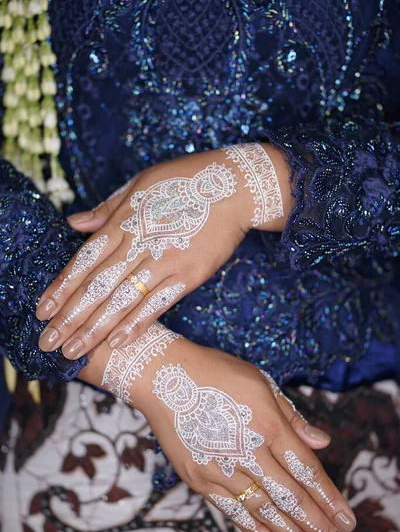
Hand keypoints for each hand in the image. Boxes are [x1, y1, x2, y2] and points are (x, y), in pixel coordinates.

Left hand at [35, 144, 290, 358]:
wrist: (234, 186)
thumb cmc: (184, 181)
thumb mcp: (139, 184)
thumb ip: (106, 208)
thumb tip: (73, 223)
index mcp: (124, 220)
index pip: (84, 260)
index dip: (61, 286)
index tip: (42, 309)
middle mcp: (139, 243)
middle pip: (97, 285)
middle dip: (70, 316)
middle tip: (47, 341)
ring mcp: (164, 260)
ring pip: (122, 299)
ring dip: (95, 327)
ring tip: (73, 351)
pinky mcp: (189, 274)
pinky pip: (158, 303)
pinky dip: (137, 323)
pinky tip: (117, 342)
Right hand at [136, 342, 355, 531]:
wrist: (162, 377)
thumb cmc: (215, 373)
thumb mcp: (260, 383)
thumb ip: (291, 417)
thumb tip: (321, 442)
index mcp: (266, 422)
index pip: (305, 468)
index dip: (328, 497)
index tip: (346, 520)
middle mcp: (245, 449)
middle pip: (288, 495)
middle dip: (317, 525)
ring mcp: (219, 466)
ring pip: (262, 508)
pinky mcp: (197, 476)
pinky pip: (230, 508)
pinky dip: (252, 528)